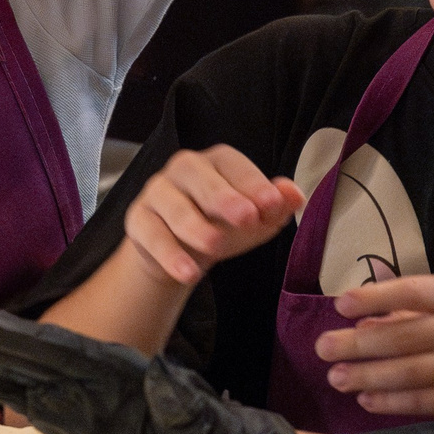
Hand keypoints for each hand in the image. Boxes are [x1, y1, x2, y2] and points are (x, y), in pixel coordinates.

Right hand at [123, 145, 304, 285]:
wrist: (180, 253)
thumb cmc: (222, 226)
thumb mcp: (255, 219)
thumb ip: (276, 206)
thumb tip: (295, 194)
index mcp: (216, 162)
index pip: (233, 164)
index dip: (253, 183)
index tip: (273, 203)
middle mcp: (184, 169)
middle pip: (199, 176)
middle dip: (224, 197)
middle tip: (246, 217)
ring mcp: (157, 192)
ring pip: (172, 205)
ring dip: (195, 226)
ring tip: (215, 247)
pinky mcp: (138, 219)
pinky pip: (151, 234)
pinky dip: (169, 254)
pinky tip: (188, 272)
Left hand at [318, 275, 433, 418]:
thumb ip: (402, 314)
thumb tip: (357, 320)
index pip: (413, 291)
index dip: (375, 297)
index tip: (340, 305)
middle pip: (406, 336)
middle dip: (359, 343)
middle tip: (323, 348)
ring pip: (412, 372)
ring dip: (369, 376)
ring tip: (336, 378)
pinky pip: (426, 401)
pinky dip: (392, 402)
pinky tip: (366, 400)